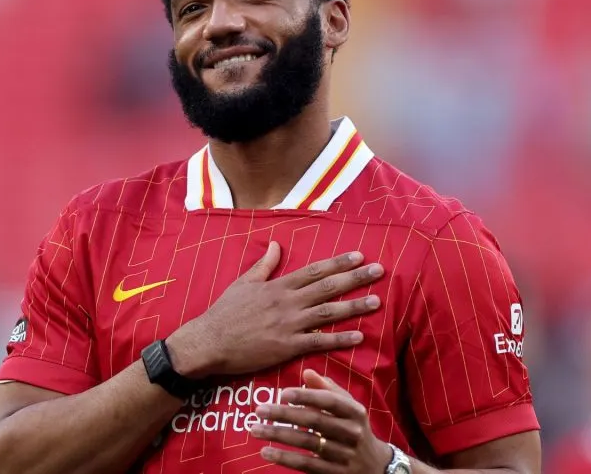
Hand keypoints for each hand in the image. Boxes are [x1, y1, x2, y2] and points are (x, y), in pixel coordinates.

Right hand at [167, 242, 382, 377]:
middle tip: (380, 270)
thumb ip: (264, 265)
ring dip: (355, 306)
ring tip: (376, 301)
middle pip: (328, 287)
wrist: (210, 341)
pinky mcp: (288, 347)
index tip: (359, 256)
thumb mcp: (243, 283)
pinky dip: (340, 338)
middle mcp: (288, 302)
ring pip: (328, 312)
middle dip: (356, 278)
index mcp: (279, 285)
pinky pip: (319, 341)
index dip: (339, 263)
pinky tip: (358, 336)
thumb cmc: (225, 313)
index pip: (315, 271)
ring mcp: (290, 324)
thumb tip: (275, 244)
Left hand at [249, 369, 393, 473]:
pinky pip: (306, 464)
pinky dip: (285, 458)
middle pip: (314, 421)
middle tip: (260, 410)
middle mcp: (351, 433)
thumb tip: (307, 372)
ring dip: (278, 436)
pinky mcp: (333, 473)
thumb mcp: (349, 407)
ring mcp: (343, 455)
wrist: (375, 466)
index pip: (329, 401)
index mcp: (355, 412)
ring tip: (255, 429)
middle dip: (285, 415)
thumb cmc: (355, 428)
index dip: (306, 396)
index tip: (283, 393)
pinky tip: (266, 452)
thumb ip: (328, 389)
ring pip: (306, 443)